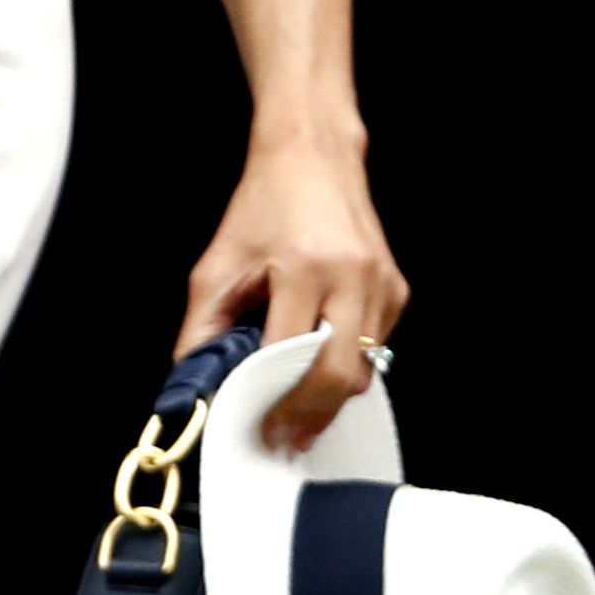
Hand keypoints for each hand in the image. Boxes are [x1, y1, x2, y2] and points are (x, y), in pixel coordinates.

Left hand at [178, 128, 407, 453]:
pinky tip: (319, 362)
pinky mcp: (397, 288)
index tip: (260, 428)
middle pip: (341, 377)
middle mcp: (352, 277)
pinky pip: (376, 346)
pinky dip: (347, 363)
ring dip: (331, 395)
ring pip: (365, 369)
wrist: (312, 157)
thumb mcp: (216, 266)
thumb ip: (203, 330)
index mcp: (303, 268)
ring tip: (297, 407)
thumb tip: (197, 385)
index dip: (274, 402)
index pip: (290, 358)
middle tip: (286, 437)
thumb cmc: (262, 206)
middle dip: (311, 415)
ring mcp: (383, 284)